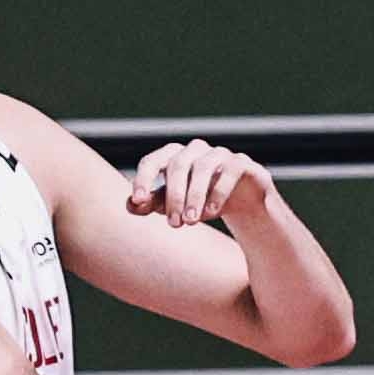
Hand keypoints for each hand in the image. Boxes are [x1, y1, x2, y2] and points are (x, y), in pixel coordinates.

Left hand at [125, 139, 274, 230]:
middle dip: (173, 196)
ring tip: (191, 222)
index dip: (143, 179)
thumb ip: (154, 203)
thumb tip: (130, 205)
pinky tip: (212, 213)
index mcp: (173, 157)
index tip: (138, 200)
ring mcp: (220, 154)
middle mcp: (195, 150)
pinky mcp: (241, 163)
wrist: (243, 204)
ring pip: (202, 167)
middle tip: (173, 224)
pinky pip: (229, 171)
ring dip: (194, 196)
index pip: (152, 161)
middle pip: (178, 165)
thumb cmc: (202, 201)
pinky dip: (218, 192)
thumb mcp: (176, 205)